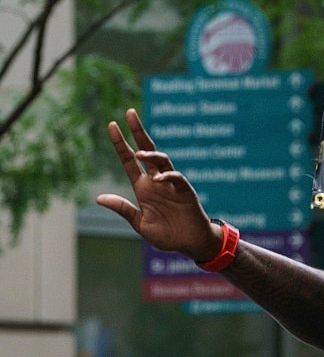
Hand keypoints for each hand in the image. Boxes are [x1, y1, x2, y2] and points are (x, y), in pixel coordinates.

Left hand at [96, 108, 221, 261]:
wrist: (190, 244)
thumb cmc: (167, 235)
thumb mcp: (140, 223)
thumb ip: (123, 208)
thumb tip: (99, 198)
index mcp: (143, 187)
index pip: (128, 160)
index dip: (121, 143)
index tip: (112, 124)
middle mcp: (156, 181)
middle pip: (146, 150)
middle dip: (138, 131)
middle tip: (129, 113)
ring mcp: (171, 184)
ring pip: (162, 160)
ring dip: (151, 154)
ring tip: (139, 153)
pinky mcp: (185, 191)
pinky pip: (176, 177)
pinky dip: (167, 176)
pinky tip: (158, 179)